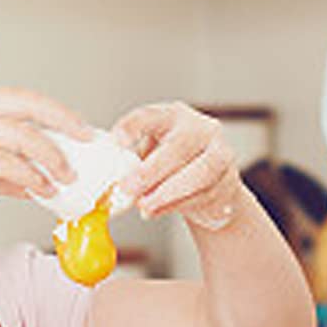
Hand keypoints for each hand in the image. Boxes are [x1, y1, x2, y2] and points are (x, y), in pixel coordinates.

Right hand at [0, 84, 89, 219]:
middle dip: (66, 122)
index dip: (53, 113)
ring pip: (26, 135)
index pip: (20, 99)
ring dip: (53, 158)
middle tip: (88, 141)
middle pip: (31, 104)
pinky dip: (32, 179)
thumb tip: (31, 182)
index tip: (74, 131)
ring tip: (68, 178)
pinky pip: (10, 163)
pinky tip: (42, 192)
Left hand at [113, 102, 242, 230]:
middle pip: (179, 147)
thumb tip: (98, 174)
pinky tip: (157, 211)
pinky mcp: (228, 181)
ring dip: (168, 193)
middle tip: (128, 188)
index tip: (116, 141)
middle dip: (151, 171)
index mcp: (173, 116)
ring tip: (144, 206)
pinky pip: (204, 194)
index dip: (134, 126)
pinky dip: (178, 205)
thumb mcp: (146, 152)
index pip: (152, 116)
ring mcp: (220, 154)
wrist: (209, 184)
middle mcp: (201, 130)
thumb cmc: (169, 163)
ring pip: (200, 173)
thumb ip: (126, 160)